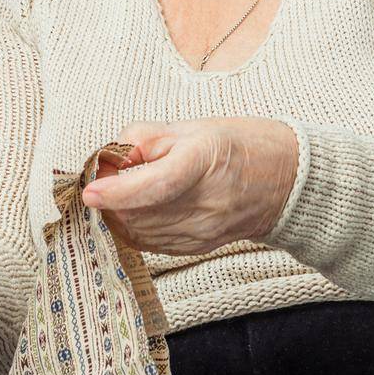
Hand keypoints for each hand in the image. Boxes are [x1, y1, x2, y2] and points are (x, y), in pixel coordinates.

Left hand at [81, 118, 299, 254]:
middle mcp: (207, 202)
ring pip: (141, 232)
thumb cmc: (234, 145)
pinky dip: (134, 226)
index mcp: (206, 161)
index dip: (119, 191)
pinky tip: (137, 208)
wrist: (283, 181)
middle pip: (142, 213)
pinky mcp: (197, 247)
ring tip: (121, 190)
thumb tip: (107, 161)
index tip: (90, 191)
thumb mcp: (189, 127)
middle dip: (111, 199)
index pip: (158, 185)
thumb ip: (142, 140)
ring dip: (119, 214)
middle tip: (103, 177)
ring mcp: (203, 231)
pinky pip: (151, 242)